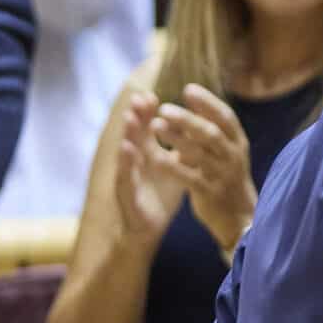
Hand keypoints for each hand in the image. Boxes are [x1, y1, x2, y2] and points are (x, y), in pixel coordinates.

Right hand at [112, 90, 187, 245]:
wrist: (147, 228)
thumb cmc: (160, 194)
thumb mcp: (174, 167)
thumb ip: (181, 147)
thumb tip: (196, 125)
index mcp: (147, 155)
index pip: (146, 129)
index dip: (148, 112)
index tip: (153, 94)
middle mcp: (135, 162)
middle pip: (134, 135)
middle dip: (137, 116)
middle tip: (140, 96)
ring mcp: (129, 178)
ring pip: (127, 152)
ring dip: (127, 134)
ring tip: (130, 117)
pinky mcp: (127, 196)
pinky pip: (126, 177)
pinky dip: (126, 163)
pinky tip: (127, 149)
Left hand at [150, 83, 257, 258]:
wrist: (239, 217)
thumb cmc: (226, 177)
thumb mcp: (225, 150)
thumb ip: (209, 127)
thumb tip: (192, 96)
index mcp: (238, 143)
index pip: (226, 117)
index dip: (208, 102)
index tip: (188, 89)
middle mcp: (233, 157)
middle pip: (212, 133)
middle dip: (188, 119)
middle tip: (164, 108)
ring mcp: (223, 175)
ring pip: (199, 154)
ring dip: (176, 139)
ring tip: (155, 126)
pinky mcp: (211, 193)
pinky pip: (190, 178)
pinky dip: (173, 168)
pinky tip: (155, 159)